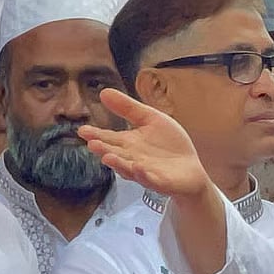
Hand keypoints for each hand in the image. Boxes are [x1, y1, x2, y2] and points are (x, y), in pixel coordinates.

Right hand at [79, 88, 211, 199]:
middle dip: (104, 149)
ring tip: (107, 157)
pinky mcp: (159, 181)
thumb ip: (128, 108)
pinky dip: (143, 175)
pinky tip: (138, 167)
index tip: (82, 130)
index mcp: (128, 143)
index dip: (96, 134)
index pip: (108, 138)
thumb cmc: (169, 144)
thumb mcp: (151, 119)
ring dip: (118, 163)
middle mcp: (131, 158)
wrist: (190, 169)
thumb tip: (104, 92)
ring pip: (128, 168)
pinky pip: (149, 179)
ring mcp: (144, 171)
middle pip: (115, 153)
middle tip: (92, 144)